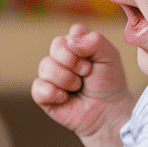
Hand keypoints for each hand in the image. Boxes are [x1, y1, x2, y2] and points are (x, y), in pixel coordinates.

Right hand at [32, 24, 135, 140]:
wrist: (108, 112)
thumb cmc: (109, 84)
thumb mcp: (109, 56)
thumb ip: (94, 40)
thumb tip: (71, 41)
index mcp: (76, 46)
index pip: (71, 34)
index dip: (80, 46)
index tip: (92, 61)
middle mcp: (61, 58)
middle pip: (56, 46)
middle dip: (73, 62)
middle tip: (86, 73)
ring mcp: (51, 76)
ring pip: (45, 66)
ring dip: (66, 79)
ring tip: (78, 88)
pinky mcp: (44, 95)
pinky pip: (38, 88)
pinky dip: (53, 93)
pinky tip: (65, 98)